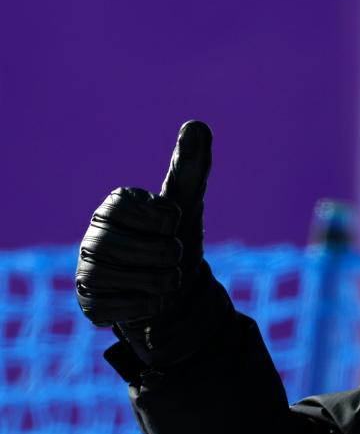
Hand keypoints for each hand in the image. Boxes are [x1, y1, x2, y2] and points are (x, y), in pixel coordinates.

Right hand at [76, 121, 228, 364]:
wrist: (178, 293)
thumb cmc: (175, 240)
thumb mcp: (187, 204)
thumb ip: (191, 167)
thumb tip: (198, 125)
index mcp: (112, 209)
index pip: (121, 205)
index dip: (158, 218)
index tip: (174, 222)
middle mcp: (92, 238)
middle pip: (114, 244)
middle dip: (160, 254)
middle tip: (175, 256)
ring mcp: (87, 271)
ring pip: (112, 277)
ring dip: (156, 282)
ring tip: (169, 280)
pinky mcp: (91, 304)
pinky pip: (111, 308)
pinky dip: (143, 307)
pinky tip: (154, 301)